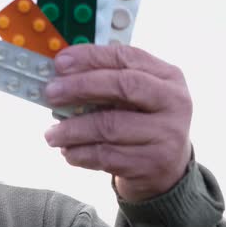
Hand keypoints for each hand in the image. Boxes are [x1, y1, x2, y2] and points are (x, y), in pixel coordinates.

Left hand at [43, 44, 191, 201]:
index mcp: (167, 76)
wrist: (167, 169)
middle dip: (80, 87)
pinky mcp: (154, 163)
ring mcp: (167, 134)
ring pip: (110, 126)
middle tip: (51, 93)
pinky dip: (80, 153)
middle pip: (123, 86)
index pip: (126, 57)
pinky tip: (68, 151)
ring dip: (72, 129)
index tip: (60, 62)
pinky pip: (107, 156)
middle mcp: (174, 102)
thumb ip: (104, 80)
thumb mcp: (134, 95)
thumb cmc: (140, 122)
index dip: (90, 57)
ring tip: (52, 133)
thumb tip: (59, 74)